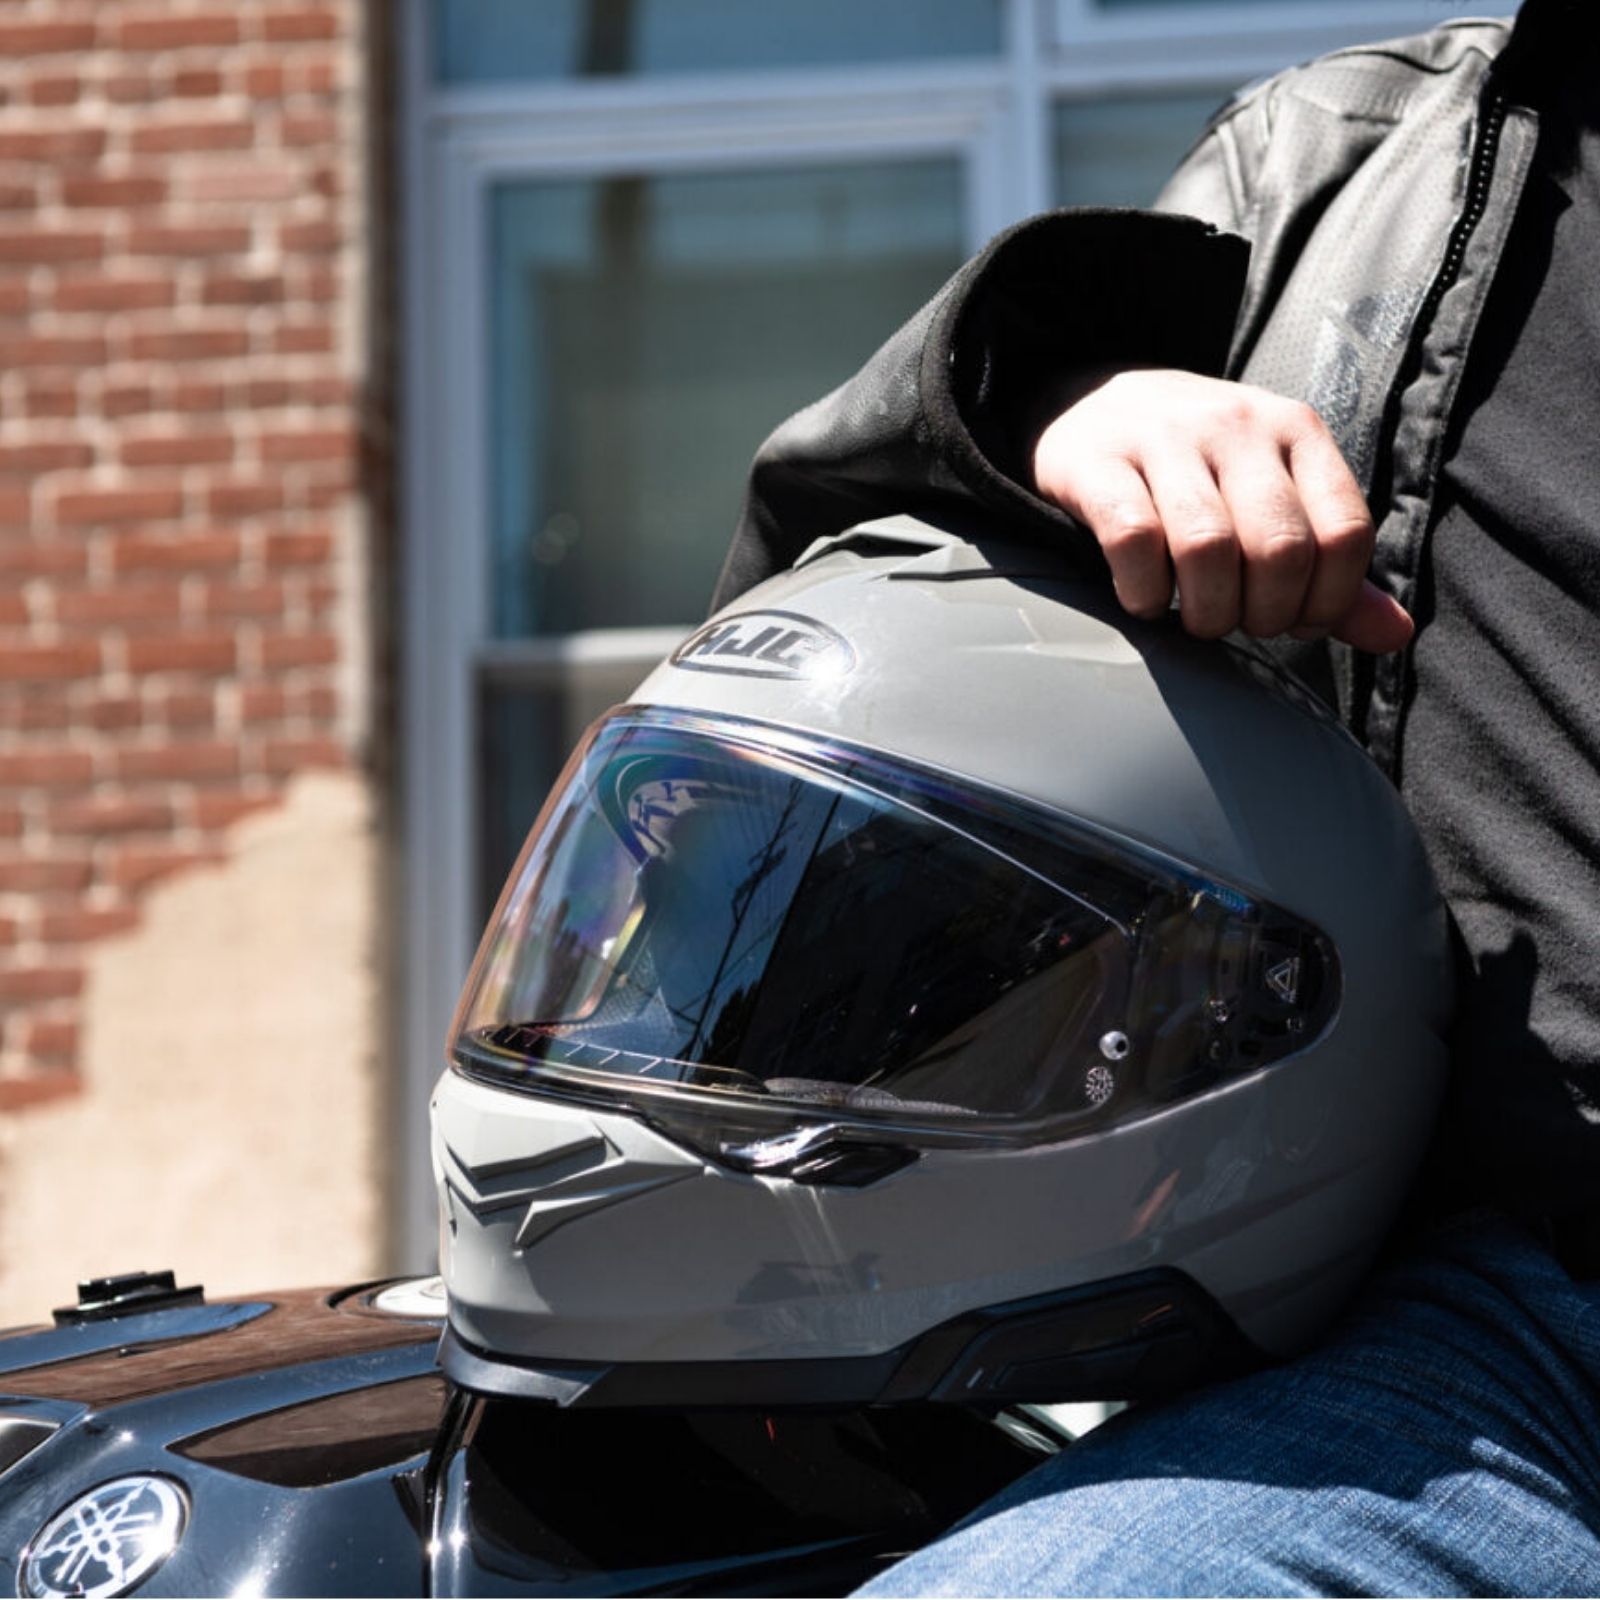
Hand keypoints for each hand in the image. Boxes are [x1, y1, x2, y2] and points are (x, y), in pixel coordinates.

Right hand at [1031, 368, 1411, 652]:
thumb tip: (1394, 636)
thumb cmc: (1194, 470)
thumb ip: (1330, 567)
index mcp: (1297, 430)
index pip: (1345, 533)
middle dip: (1264, 614)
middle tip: (1238, 622)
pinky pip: (1134, 541)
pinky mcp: (1098, 462)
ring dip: (1206, 611)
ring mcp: (1164, 437)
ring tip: (1194, 617)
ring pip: (1208, 547)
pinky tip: (1144, 598)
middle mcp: (1237, 424)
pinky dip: (1144, 592)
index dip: (1327, 601)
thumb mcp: (1271, 498)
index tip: (1293, 620)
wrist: (1089, 406)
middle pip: (1280, 548)